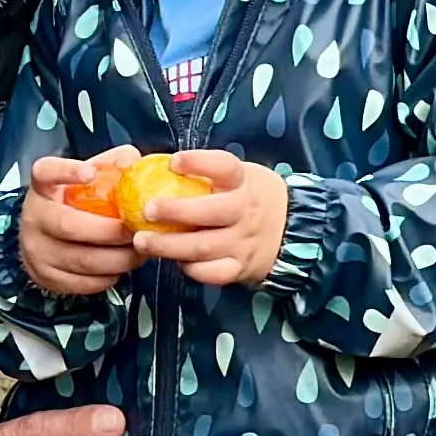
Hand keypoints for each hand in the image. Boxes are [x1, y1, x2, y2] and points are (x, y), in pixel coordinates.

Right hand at [21, 152, 142, 295]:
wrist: (42, 237)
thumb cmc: (73, 202)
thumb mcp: (87, 177)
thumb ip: (111, 165)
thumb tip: (132, 161)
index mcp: (42, 186)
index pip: (46, 173)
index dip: (67, 172)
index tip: (90, 173)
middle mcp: (34, 216)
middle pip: (70, 226)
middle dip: (109, 231)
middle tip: (135, 230)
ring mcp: (36, 250)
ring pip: (81, 260)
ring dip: (117, 258)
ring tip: (139, 251)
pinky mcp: (45, 276)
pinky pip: (82, 282)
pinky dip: (108, 277)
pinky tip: (121, 267)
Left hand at [132, 149, 289, 287]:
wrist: (293, 229)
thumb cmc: (250, 196)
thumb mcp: (239, 175)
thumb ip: (206, 173)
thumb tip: (155, 166)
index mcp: (243, 182)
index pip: (224, 167)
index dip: (198, 163)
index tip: (173, 163)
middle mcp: (245, 211)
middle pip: (211, 212)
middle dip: (175, 211)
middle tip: (146, 209)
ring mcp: (243, 242)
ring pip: (204, 247)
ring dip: (169, 245)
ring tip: (142, 241)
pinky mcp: (240, 267)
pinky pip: (213, 273)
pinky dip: (191, 269)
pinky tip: (174, 261)